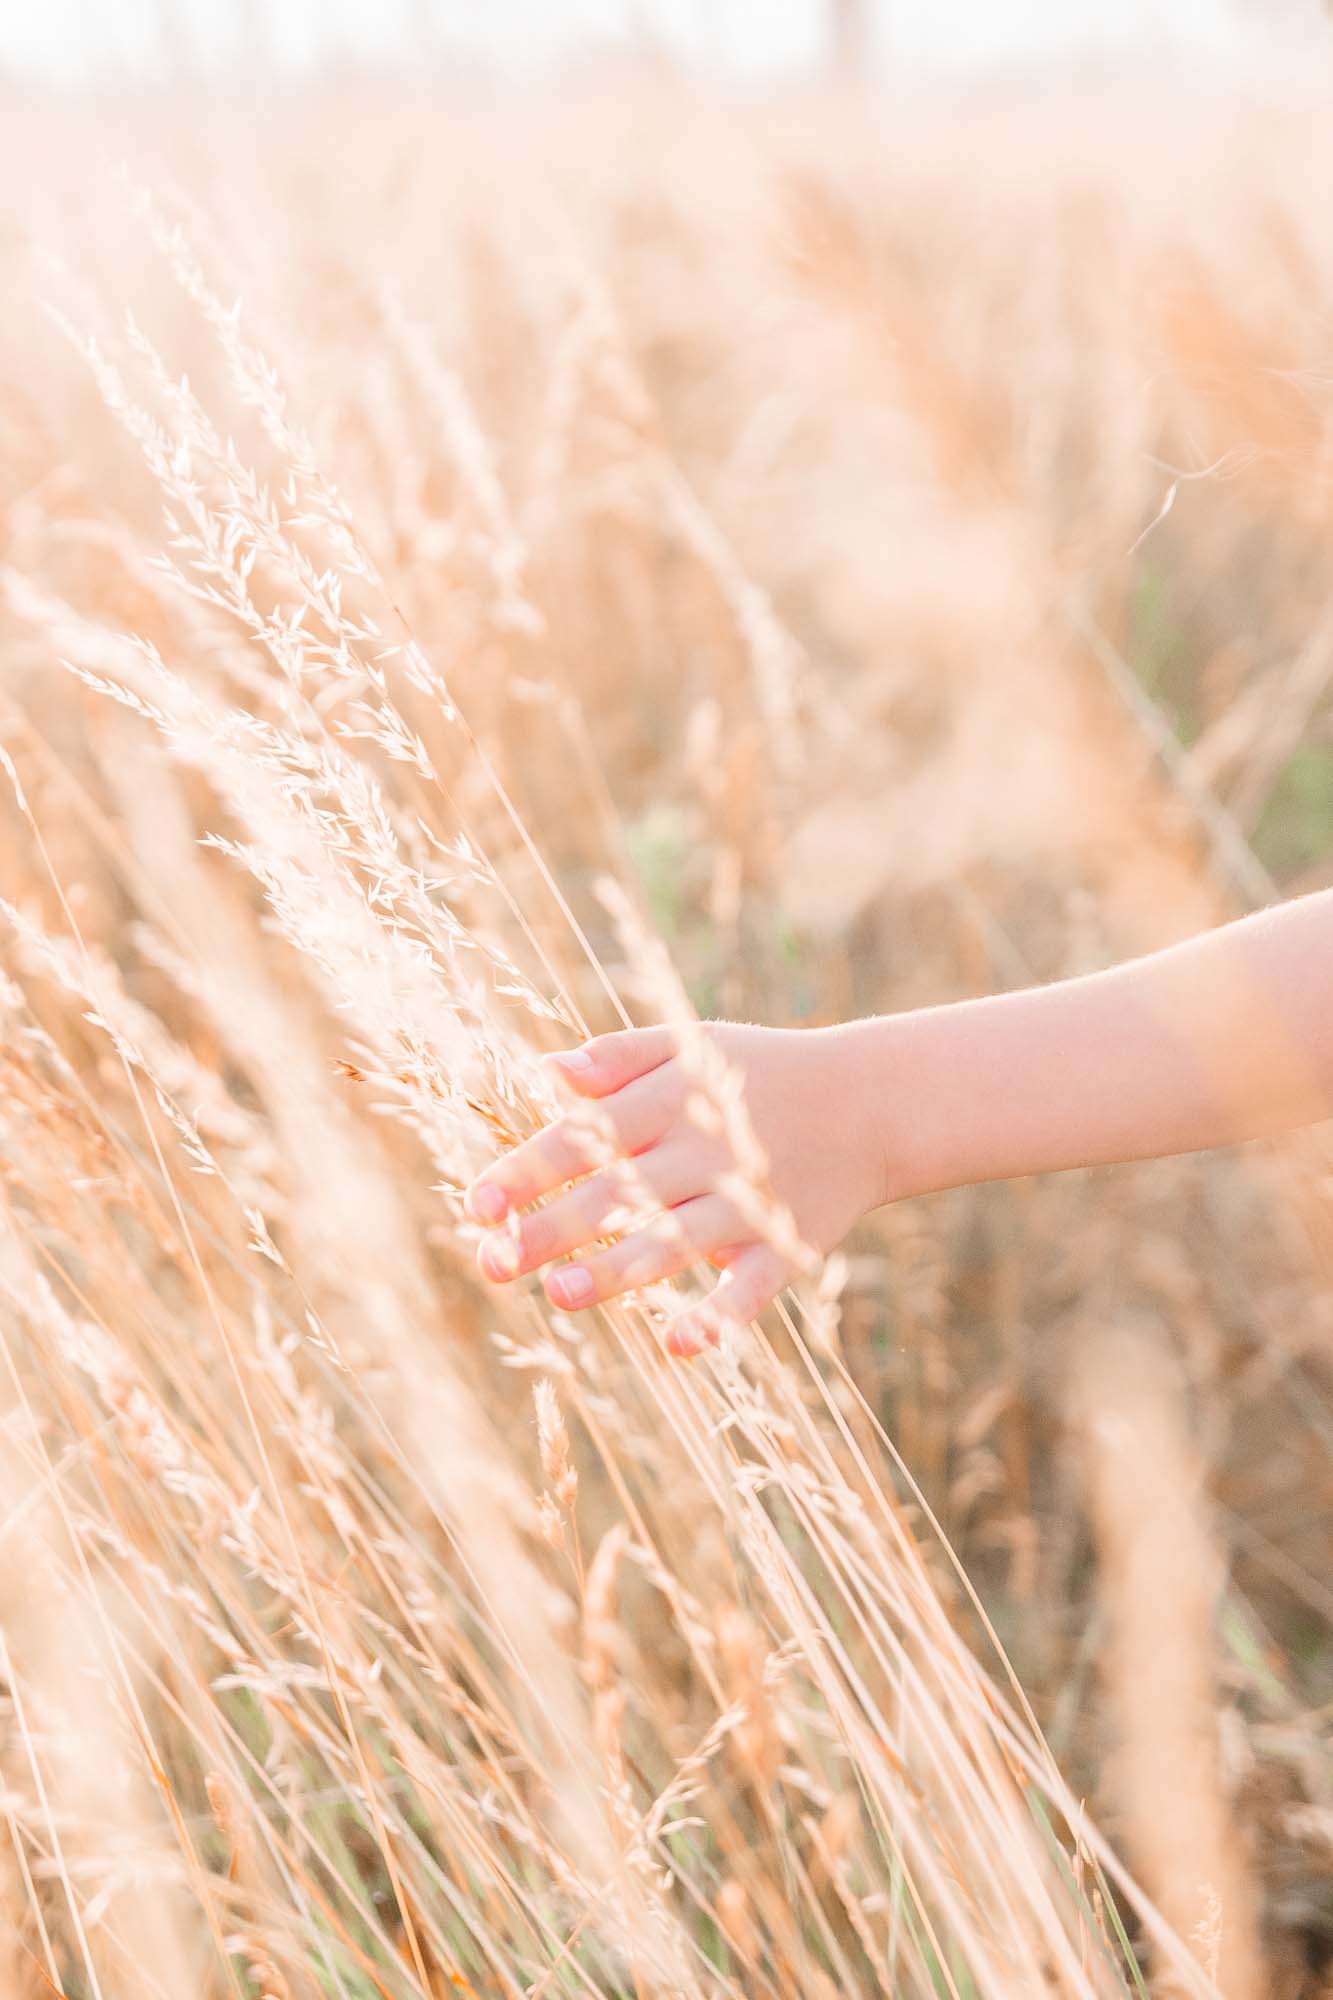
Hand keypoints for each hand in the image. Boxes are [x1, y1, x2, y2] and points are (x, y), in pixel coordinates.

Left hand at [464, 1022, 883, 1353]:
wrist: (873, 1101)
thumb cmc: (760, 1074)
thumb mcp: (693, 1045)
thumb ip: (619, 1056)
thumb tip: (548, 1072)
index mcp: (674, 1100)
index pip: (587, 1135)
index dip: (530, 1169)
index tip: (477, 1205)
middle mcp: (706, 1152)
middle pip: (619, 1193)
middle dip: (553, 1228)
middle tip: (492, 1263)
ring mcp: (748, 1203)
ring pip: (676, 1242)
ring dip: (620, 1270)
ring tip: (560, 1295)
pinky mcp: (786, 1247)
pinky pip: (752, 1288)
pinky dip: (722, 1317)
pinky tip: (679, 1345)